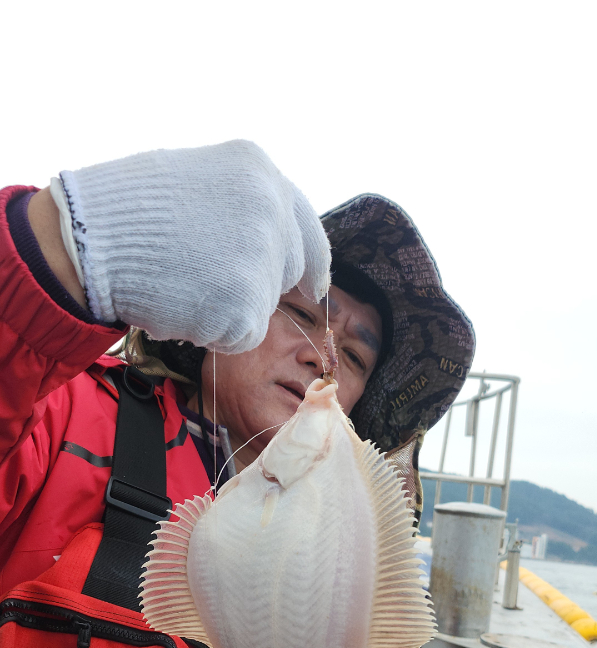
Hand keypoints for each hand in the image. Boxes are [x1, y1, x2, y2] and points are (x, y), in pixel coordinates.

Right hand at [58, 140, 330, 352]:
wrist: (91, 240)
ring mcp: (260, 257)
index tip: (314, 285)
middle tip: (203, 279)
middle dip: (254, 283)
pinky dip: (215, 332)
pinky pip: (243, 335)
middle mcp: (271, 210)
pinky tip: (182, 305)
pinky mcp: (246, 304)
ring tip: (181, 282)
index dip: (311, 261)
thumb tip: (271, 248)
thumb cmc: (128, 214)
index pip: (305, 226)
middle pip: (287, 270)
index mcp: (259, 171)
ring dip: (228, 307)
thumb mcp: (197, 182)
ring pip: (263, 305)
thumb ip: (241, 207)